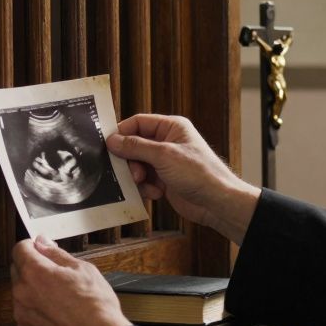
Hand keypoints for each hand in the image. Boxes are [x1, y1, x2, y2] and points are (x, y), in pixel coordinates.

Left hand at [10, 236, 131, 325]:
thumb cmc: (95, 306)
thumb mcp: (82, 269)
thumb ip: (56, 253)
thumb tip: (42, 242)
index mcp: (34, 273)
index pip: (19, 249)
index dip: (31, 246)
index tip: (40, 249)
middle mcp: (22, 293)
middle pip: (18, 270)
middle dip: (32, 267)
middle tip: (55, 273)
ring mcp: (22, 315)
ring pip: (21, 293)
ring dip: (33, 290)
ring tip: (59, 297)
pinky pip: (25, 313)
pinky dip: (36, 310)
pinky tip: (56, 313)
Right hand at [107, 114, 259, 243]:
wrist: (216, 202)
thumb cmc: (199, 173)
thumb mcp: (164, 156)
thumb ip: (136, 147)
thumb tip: (112, 140)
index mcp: (171, 127)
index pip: (138, 123)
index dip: (122, 133)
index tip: (109, 146)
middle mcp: (167, 142)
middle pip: (134, 145)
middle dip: (131, 160)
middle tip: (133, 172)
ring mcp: (165, 162)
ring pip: (137, 165)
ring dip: (137, 177)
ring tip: (146, 184)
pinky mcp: (164, 180)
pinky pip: (144, 181)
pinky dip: (146, 188)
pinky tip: (156, 193)